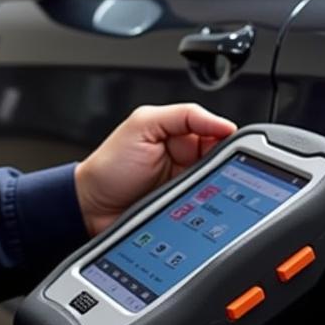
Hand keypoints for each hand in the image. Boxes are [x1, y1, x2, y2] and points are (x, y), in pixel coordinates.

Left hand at [75, 104, 235, 236]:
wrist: (91, 207)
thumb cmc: (110, 166)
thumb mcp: (143, 125)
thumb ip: (182, 116)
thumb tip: (222, 123)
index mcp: (180, 132)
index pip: (217, 130)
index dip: (227, 137)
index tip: (233, 147)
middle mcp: (187, 158)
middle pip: (222, 160)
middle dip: (223, 166)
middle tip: (211, 172)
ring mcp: (187, 185)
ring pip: (218, 185)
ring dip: (216, 188)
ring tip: (200, 190)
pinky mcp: (185, 209)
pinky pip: (208, 207)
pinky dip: (209, 207)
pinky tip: (201, 207)